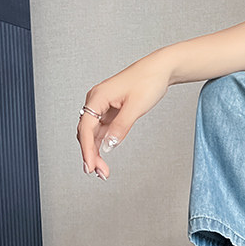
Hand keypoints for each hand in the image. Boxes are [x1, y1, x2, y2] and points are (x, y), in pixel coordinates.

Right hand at [77, 55, 169, 179]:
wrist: (158, 70)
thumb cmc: (147, 83)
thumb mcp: (135, 107)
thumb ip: (121, 127)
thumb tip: (109, 146)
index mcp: (97, 97)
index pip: (86, 128)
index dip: (86, 149)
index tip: (90, 167)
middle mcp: (95, 101)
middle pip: (86, 132)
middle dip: (90, 154)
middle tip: (101, 174)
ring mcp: (102, 106)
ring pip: (92, 133)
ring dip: (95, 152)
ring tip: (103, 171)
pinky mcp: (110, 111)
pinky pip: (101, 131)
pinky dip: (102, 145)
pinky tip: (104, 158)